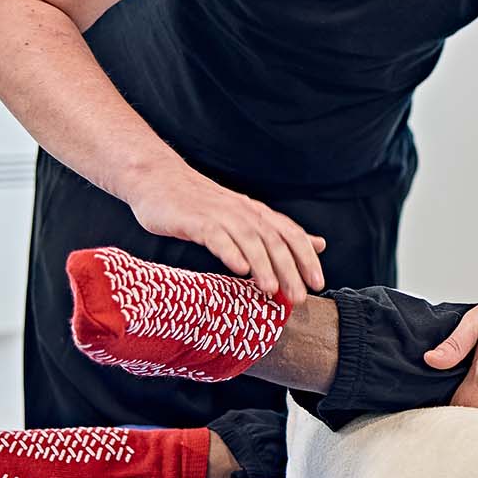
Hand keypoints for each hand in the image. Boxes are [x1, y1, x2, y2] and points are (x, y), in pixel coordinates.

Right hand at [124, 166, 325, 304]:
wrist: (159, 180)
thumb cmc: (202, 204)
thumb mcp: (245, 216)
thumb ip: (280, 233)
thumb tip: (318, 244)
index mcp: (257, 213)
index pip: (291, 234)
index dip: (307, 258)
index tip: (318, 283)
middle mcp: (243, 212)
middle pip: (274, 241)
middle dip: (289, 270)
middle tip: (299, 297)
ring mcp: (219, 215)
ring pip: (248, 240)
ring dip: (262, 265)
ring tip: (271, 290)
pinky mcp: (194, 220)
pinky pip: (216, 236)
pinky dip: (229, 252)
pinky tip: (239, 269)